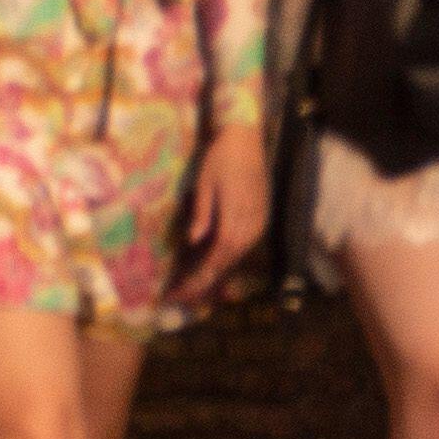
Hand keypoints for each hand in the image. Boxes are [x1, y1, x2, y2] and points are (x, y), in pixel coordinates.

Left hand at [176, 119, 274, 305]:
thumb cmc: (221, 159)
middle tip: (179, 297)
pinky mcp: (260, 219)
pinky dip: (226, 259)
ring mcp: (258, 225)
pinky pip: (242, 246)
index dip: (197, 279)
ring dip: (215, 273)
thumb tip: (194, 242)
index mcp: (236, 221)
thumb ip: (203, 215)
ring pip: (236, 257)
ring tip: (192, 287)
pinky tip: (212, 264)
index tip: (179, 294)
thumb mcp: (206, 185)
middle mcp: (251, 228)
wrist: (246, 141)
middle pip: (226, 263)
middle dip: (203, 283)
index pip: (215, 259)